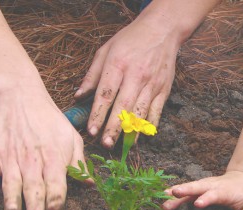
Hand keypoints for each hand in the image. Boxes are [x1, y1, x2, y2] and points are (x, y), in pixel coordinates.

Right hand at [0, 83, 86, 209]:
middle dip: (35, 206)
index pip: (57, 182)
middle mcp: (33, 159)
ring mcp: (11, 156)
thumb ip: (79, 162)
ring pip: (11, 181)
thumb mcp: (72, 138)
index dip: (57, 198)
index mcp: (54, 156)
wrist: (22, 100)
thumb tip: (90, 184)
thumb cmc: (51, 122)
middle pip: (34, 186)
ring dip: (12, 198)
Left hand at [75, 9, 178, 147]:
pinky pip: (156, 112)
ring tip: (123, 146)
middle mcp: (136, 76)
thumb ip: (92, 75)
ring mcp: (152, 84)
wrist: (162, 29)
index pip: (106, 94)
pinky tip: (141, 136)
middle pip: (123, 107)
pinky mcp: (164, 90)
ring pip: (141, 112)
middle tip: (106, 144)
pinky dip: (149, 126)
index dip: (98, 114)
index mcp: (118, 65)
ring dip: (131, 131)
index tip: (91, 131)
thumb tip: (78, 96)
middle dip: (114, 128)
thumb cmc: (130, 40)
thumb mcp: (106, 50)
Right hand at [163, 171, 242, 209]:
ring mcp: (202, 186)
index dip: (205, 198)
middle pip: (196, 187)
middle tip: (173, 194)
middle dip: (185, 190)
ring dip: (175, 191)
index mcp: (223, 190)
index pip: (213, 194)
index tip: (197, 204)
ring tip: (163, 197)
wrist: (241, 179)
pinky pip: (185, 189)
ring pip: (188, 187)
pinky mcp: (197, 188)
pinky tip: (164, 195)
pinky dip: (174, 191)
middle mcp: (210, 186)